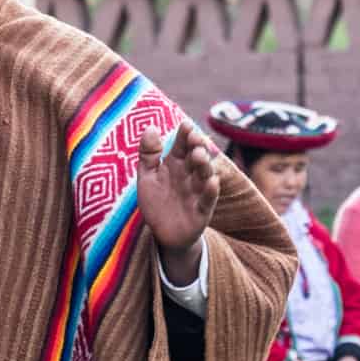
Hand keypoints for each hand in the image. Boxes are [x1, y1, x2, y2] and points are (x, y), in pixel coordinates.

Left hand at [137, 124, 220, 285]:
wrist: (162, 234)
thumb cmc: (156, 202)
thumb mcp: (147, 177)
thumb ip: (148, 154)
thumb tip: (151, 127)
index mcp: (175, 164)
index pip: (182, 145)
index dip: (184, 135)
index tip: (186, 125)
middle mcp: (189, 175)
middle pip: (196, 157)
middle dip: (197, 147)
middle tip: (194, 139)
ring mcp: (197, 192)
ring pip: (204, 175)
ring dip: (204, 164)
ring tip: (199, 155)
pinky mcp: (202, 211)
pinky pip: (208, 200)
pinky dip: (211, 191)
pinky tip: (212, 182)